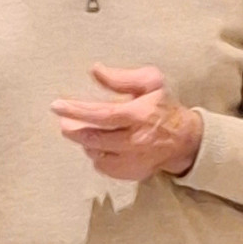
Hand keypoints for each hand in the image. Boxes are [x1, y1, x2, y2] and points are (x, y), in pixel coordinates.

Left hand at [51, 64, 202, 180]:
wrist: (184, 139)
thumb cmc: (164, 106)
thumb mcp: (150, 82)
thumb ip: (122, 77)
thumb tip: (95, 70)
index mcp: (139, 115)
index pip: (102, 114)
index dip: (77, 110)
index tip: (57, 106)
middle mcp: (134, 140)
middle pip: (94, 138)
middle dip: (74, 130)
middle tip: (64, 122)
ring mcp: (132, 160)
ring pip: (96, 154)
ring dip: (85, 142)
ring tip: (81, 131)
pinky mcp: (130, 173)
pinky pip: (104, 166)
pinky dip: (96, 155)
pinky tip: (98, 145)